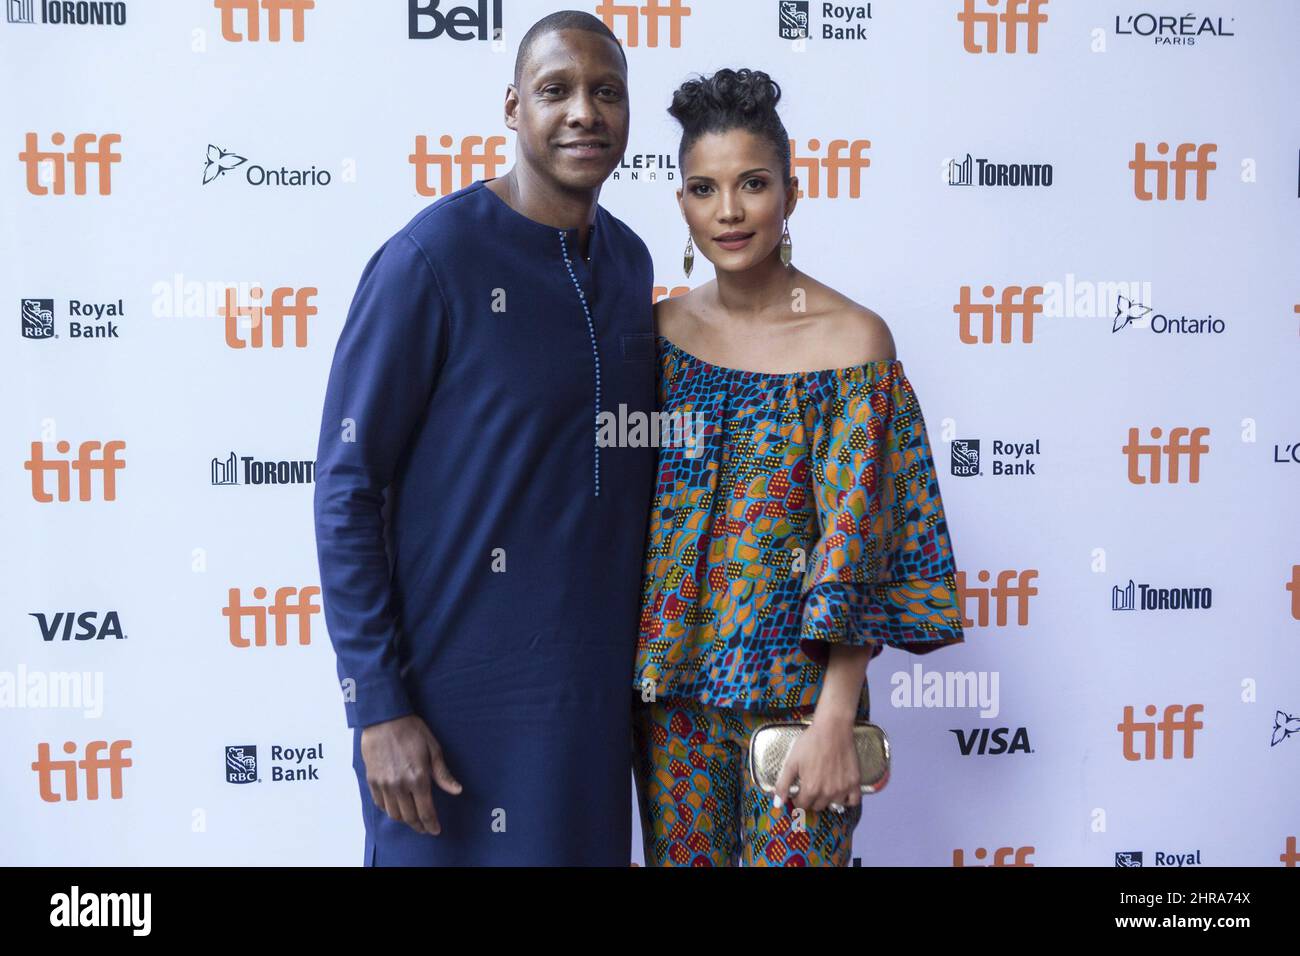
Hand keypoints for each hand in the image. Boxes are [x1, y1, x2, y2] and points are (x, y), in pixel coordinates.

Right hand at [360, 714, 461, 834]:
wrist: (384, 719)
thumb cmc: (412, 731)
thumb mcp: (433, 749)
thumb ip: (443, 774)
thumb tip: (457, 791)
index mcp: (418, 778)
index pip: (426, 811)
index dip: (431, 824)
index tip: (435, 830)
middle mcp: (400, 785)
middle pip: (409, 817)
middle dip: (419, 826)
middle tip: (425, 828)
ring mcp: (384, 784)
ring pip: (394, 814)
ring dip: (404, 820)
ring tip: (412, 819)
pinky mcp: (372, 781)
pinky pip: (380, 804)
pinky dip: (389, 810)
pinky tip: (396, 807)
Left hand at [773, 715, 860, 813]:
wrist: (833, 728)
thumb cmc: (811, 742)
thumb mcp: (791, 761)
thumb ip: (783, 784)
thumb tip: (777, 804)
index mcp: (811, 789)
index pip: (802, 806)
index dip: (797, 799)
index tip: (798, 792)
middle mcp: (827, 792)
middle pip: (817, 806)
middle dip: (811, 799)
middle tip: (811, 786)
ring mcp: (843, 788)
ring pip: (833, 805)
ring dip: (828, 799)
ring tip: (825, 786)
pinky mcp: (855, 782)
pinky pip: (853, 801)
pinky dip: (847, 800)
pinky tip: (841, 792)